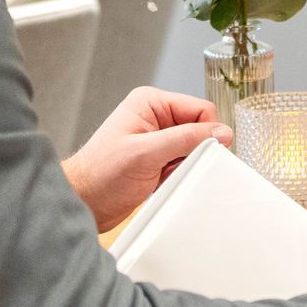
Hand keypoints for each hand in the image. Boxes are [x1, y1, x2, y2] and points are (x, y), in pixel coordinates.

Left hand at [62, 87, 230, 232]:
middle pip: (199, 128)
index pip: (200, 108)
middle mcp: (156, 116)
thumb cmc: (102, 175)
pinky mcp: (158, 159)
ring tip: (163, 175)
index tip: (207, 153)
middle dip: (194, 150)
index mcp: (151, 103)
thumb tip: (222, 133)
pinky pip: (184, 162)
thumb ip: (186, 139)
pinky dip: (180, 174)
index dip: (208, 131)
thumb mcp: (147, 153)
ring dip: (186, 164)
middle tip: (175, 166)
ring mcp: (157, 138)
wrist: (83, 204)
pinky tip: (162, 182)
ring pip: (194, 147)